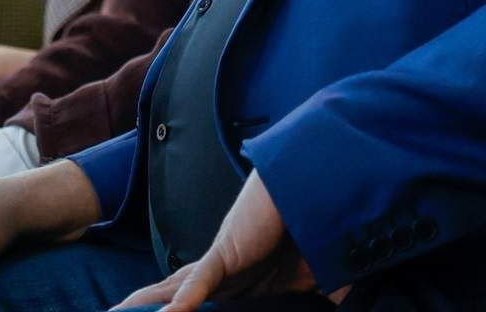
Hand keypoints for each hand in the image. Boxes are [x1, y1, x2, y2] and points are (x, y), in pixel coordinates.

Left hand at [115, 171, 316, 310]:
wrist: (307, 186)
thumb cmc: (308, 227)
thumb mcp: (309, 277)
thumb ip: (318, 294)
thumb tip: (343, 307)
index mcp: (231, 279)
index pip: (191, 299)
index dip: (169, 309)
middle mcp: (217, 271)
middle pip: (169, 296)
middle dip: (142, 309)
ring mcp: (219, 261)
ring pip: (172, 292)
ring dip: (146, 307)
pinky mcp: (226, 252)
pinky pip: (201, 279)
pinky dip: (185, 298)